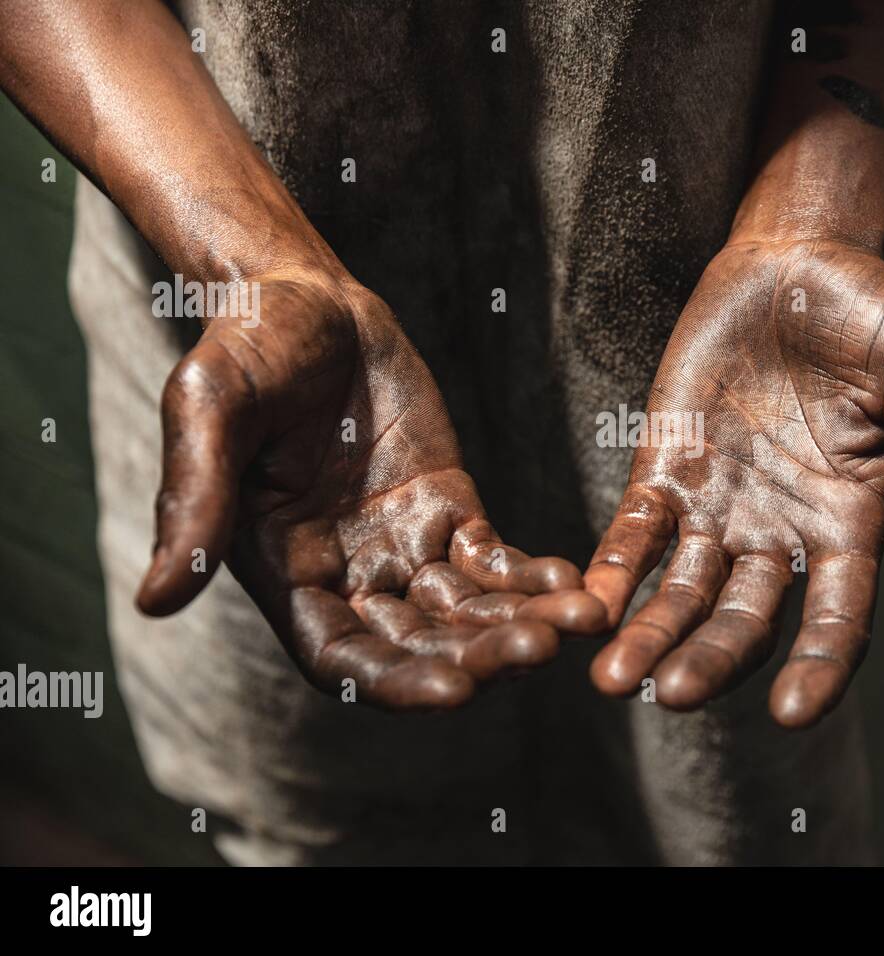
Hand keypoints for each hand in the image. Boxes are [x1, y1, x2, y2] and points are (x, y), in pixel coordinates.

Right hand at [135, 274, 604, 709]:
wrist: (305, 295)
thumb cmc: (245, 346)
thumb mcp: (210, 409)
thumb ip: (195, 500)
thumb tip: (153, 603)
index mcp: (283, 569)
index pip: (340, 656)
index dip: (395, 681)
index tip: (456, 692)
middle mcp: (345, 573)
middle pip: (416, 643)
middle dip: (477, 655)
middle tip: (539, 649)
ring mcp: (401, 543)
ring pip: (465, 610)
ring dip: (518, 622)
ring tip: (578, 618)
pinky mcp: (447, 506)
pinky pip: (493, 558)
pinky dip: (530, 576)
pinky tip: (572, 584)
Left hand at [584, 238, 883, 727]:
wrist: (800, 256)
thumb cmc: (879, 316)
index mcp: (851, 525)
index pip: (837, 616)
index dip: (819, 665)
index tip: (794, 712)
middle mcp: (781, 533)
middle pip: (746, 618)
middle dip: (711, 659)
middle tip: (673, 696)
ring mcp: (719, 506)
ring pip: (681, 591)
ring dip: (650, 634)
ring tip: (614, 680)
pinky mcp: (667, 468)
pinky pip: (636, 532)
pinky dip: (612, 571)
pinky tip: (587, 607)